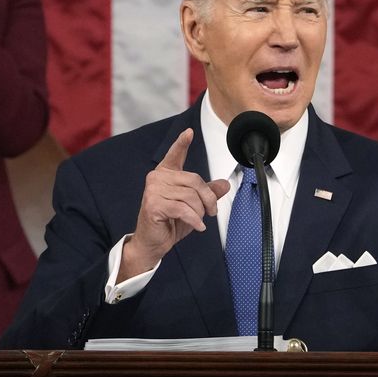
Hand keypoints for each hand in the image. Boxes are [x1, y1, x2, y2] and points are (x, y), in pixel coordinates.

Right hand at [119, 129, 230, 279]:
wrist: (152, 244)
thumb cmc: (169, 223)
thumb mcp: (193, 206)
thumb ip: (207, 193)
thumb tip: (225, 184)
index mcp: (165, 174)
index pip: (175, 154)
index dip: (182, 143)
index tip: (189, 132)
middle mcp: (157, 178)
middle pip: (194, 180)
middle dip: (208, 198)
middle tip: (211, 212)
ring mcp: (153, 190)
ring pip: (191, 196)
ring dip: (199, 212)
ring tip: (197, 220)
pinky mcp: (153, 205)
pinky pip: (183, 209)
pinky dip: (194, 220)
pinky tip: (197, 227)